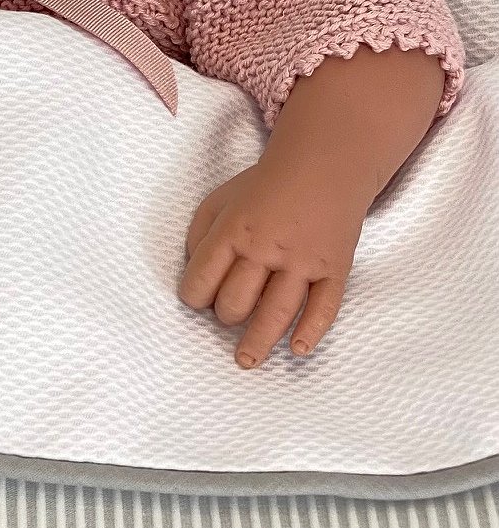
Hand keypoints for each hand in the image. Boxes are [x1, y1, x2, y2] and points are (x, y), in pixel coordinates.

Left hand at [177, 161, 372, 368]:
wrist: (325, 166)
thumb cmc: (263, 186)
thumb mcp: (218, 201)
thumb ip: (199, 237)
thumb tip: (195, 276)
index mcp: (233, 230)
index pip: (201, 280)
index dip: (193, 296)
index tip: (197, 299)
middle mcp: (267, 248)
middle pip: (236, 301)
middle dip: (226, 314)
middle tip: (228, 313)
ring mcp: (303, 261)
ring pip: (276, 312)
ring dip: (258, 342)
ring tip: (246, 361)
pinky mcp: (334, 268)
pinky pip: (324, 307)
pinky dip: (312, 331)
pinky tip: (298, 350)